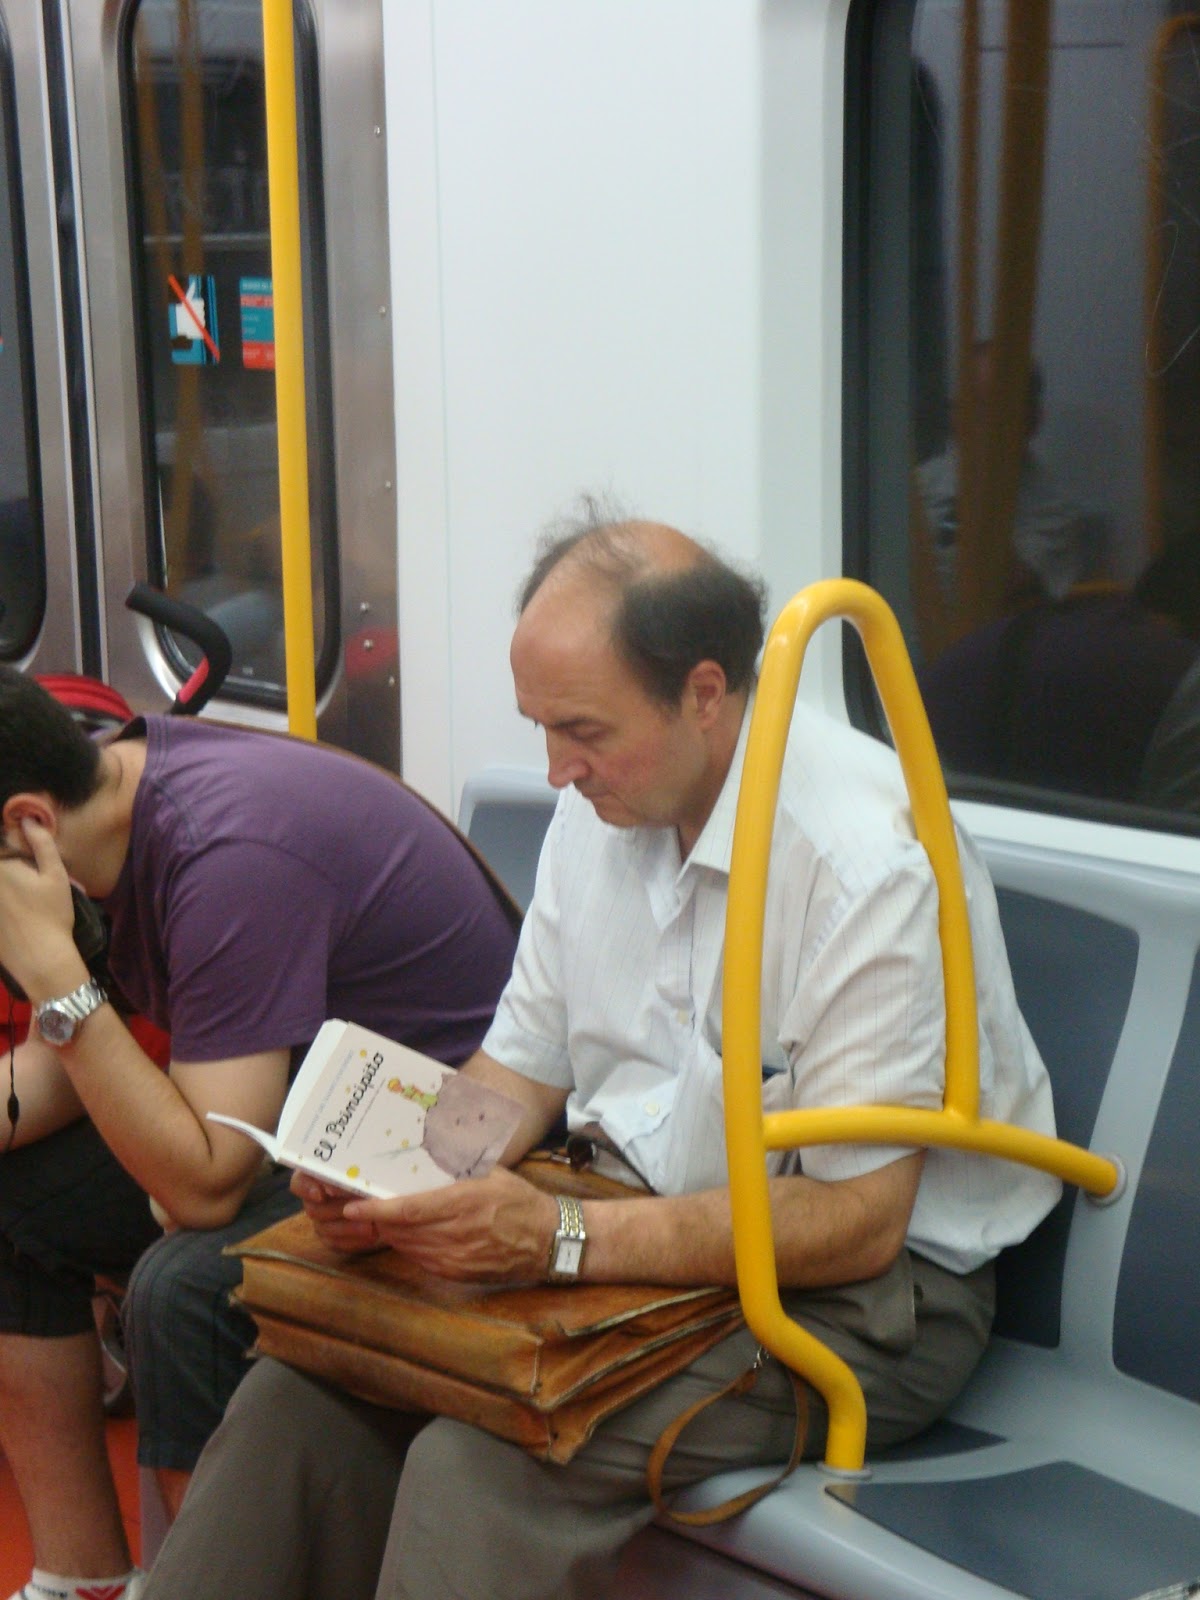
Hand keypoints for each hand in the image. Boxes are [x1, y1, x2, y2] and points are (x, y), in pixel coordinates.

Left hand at [0, 820, 82, 999]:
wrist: (40, 958)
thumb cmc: (52, 915)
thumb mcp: (56, 876)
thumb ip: (42, 844)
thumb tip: (28, 818)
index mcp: (1, 868)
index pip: (3, 846)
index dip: (13, 844)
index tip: (26, 850)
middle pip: (2, 867)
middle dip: (11, 865)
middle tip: (32, 881)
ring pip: (2, 885)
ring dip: (9, 886)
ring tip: (26, 899)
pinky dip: (5, 906)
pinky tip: (16, 913)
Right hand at [291, 1169, 382, 1254]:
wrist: (387, 1199)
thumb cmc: (377, 1175)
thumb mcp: (369, 1168)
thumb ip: (358, 1169)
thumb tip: (355, 1172)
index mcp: (317, 1175)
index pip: (299, 1182)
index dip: (306, 1188)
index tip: (321, 1195)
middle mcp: (314, 1199)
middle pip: (313, 1209)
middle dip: (338, 1209)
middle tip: (359, 1208)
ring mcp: (321, 1220)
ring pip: (324, 1228)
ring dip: (348, 1227)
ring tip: (371, 1225)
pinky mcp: (331, 1238)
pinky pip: (336, 1243)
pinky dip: (354, 1240)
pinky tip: (372, 1236)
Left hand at [342, 1167, 560, 1282]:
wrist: (548, 1241)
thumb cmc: (519, 1201)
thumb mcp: (491, 1173)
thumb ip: (458, 1164)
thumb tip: (429, 1145)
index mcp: (463, 1203)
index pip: (408, 1210)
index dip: (376, 1210)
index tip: (353, 1206)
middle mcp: (456, 1234)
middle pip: (402, 1230)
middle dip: (379, 1220)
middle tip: (363, 1206)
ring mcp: (455, 1259)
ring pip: (408, 1247)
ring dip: (393, 1233)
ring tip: (385, 1218)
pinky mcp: (457, 1274)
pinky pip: (422, 1260)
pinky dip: (411, 1247)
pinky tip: (412, 1235)